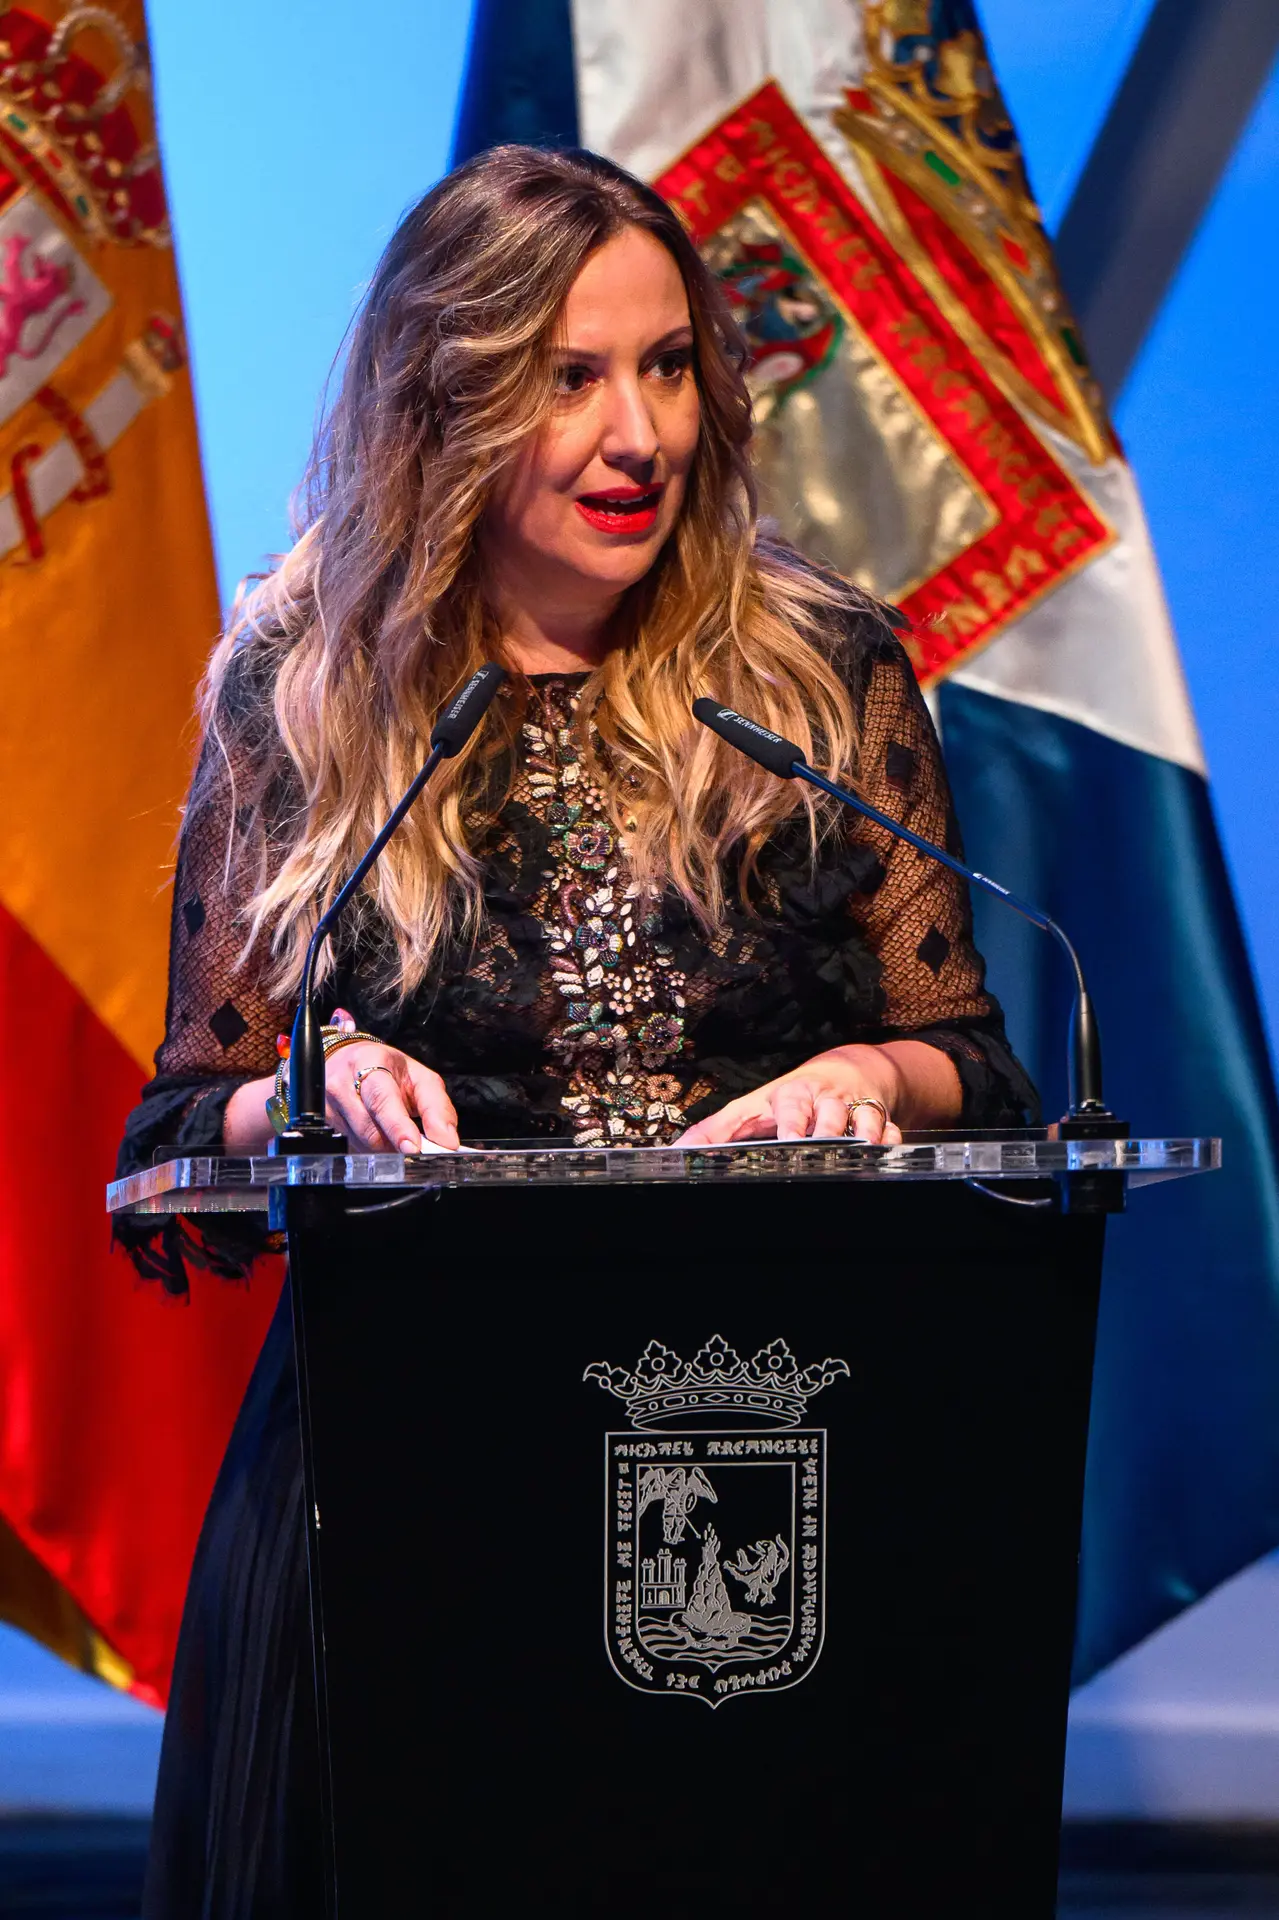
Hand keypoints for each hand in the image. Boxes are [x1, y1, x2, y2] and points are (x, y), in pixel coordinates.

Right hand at [325, 1041, 458, 1151]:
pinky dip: (374, 1150)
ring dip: (388, 1149)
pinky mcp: (326, 1125)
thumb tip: (447, 1140)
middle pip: (370, 1128)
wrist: (347, 1060)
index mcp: (367, 1062)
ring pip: (363, 1144)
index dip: (398, 1126)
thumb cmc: (387, 1069)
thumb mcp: (419, 1076)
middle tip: (419, 1150)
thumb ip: (436, 1106)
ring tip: (400, 1137)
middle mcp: (342, 1084)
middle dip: (397, 1145)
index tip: (414, 1147)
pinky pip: (354, 1149)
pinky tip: (382, 1137)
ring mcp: (329, 1106)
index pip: (381, 1099)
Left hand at [674, 1046, 905, 1147]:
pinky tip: (884, 1153)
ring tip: (857, 1151)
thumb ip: (717, 1129)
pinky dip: (889, 1141)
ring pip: (864, 1121)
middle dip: (828, 1129)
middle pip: (830, 1113)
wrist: (851, 1070)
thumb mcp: (755, 1106)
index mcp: (792, 1094)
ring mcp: (856, 1109)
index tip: (788, 1137)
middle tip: (821, 1148)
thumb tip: (678, 1151)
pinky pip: (892, 1131)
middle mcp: (826, 1099)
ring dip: (861, 1136)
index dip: (791, 1120)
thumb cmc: (792, 1095)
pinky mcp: (883, 1119)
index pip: (790, 1103)